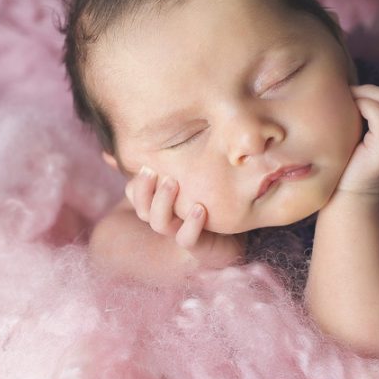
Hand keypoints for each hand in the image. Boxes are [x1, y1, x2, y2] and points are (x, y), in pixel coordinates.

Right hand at [125, 167, 244, 266]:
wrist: (243, 230)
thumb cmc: (221, 196)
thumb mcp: (202, 172)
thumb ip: (186, 158)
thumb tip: (158, 133)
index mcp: (164, 200)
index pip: (136, 194)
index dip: (136, 183)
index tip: (147, 165)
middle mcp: (169, 218)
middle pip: (143, 209)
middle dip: (143, 189)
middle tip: (151, 170)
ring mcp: (182, 232)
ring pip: (159, 224)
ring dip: (161, 202)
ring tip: (172, 182)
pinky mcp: (199, 246)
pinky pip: (186, 239)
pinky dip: (190, 225)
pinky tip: (199, 208)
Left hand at [336, 84, 378, 199]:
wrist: (347, 198)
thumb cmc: (347, 166)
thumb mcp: (357, 137)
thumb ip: (362, 118)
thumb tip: (348, 90)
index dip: (373, 92)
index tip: (350, 94)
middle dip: (371, 90)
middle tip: (348, 94)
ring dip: (368, 96)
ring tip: (348, 101)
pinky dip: (364, 106)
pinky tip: (349, 112)